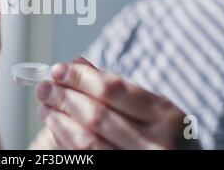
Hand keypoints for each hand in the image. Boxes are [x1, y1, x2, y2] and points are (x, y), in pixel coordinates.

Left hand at [36, 58, 198, 149]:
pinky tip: (57, 129)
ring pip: (88, 140)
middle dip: (64, 98)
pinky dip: (66, 141)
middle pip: (97, 115)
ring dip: (60, 121)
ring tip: (45, 108)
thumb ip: (113, 85)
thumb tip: (76, 63)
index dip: (80, 78)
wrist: (179, 161)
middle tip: (44, 88)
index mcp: (164, 114)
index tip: (58, 70)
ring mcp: (139, 162)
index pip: (112, 89)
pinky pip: (86, 157)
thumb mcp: (149, 106)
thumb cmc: (161, 132)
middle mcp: (156, 142)